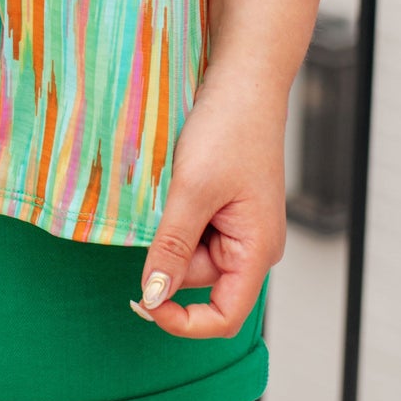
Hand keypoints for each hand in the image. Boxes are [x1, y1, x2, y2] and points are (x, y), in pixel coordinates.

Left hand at [130, 60, 287, 338]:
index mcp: (257, 251)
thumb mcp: (192, 190)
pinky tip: (174, 180)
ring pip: (190, 252)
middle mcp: (252, 245)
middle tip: (158, 208)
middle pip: (200, 281)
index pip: (224, 317)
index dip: (183, 322)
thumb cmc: (228, 128)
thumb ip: (172, 247)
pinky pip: (192, 227)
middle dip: (169, 255)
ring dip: (170, 229)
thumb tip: (153, 298)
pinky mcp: (225, 206)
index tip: (143, 303)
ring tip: (171, 184)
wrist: (242, 78)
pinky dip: (175, 212)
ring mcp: (239, 226)